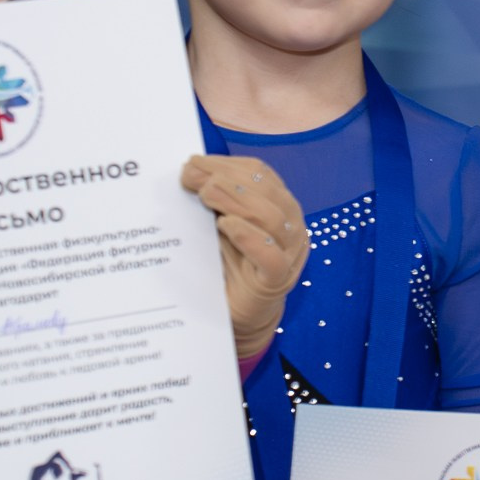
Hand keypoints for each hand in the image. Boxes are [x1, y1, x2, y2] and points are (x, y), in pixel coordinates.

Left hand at [181, 155, 306, 358]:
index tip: (193, 162)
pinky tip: (227, 225)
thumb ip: (213, 203)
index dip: (227, 163)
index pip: (262, 174)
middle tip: (190, 176)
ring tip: (205, 194)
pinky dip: (250, 237)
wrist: (237, 317)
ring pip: (272, 218)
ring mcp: (288, 255)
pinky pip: (270, 256)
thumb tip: (189, 171)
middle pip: (267, 191)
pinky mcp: (275, 281)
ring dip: (236, 199)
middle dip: (226, 177)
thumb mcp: (218, 227)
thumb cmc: (227, 267)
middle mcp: (290, 228)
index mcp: (279, 208)